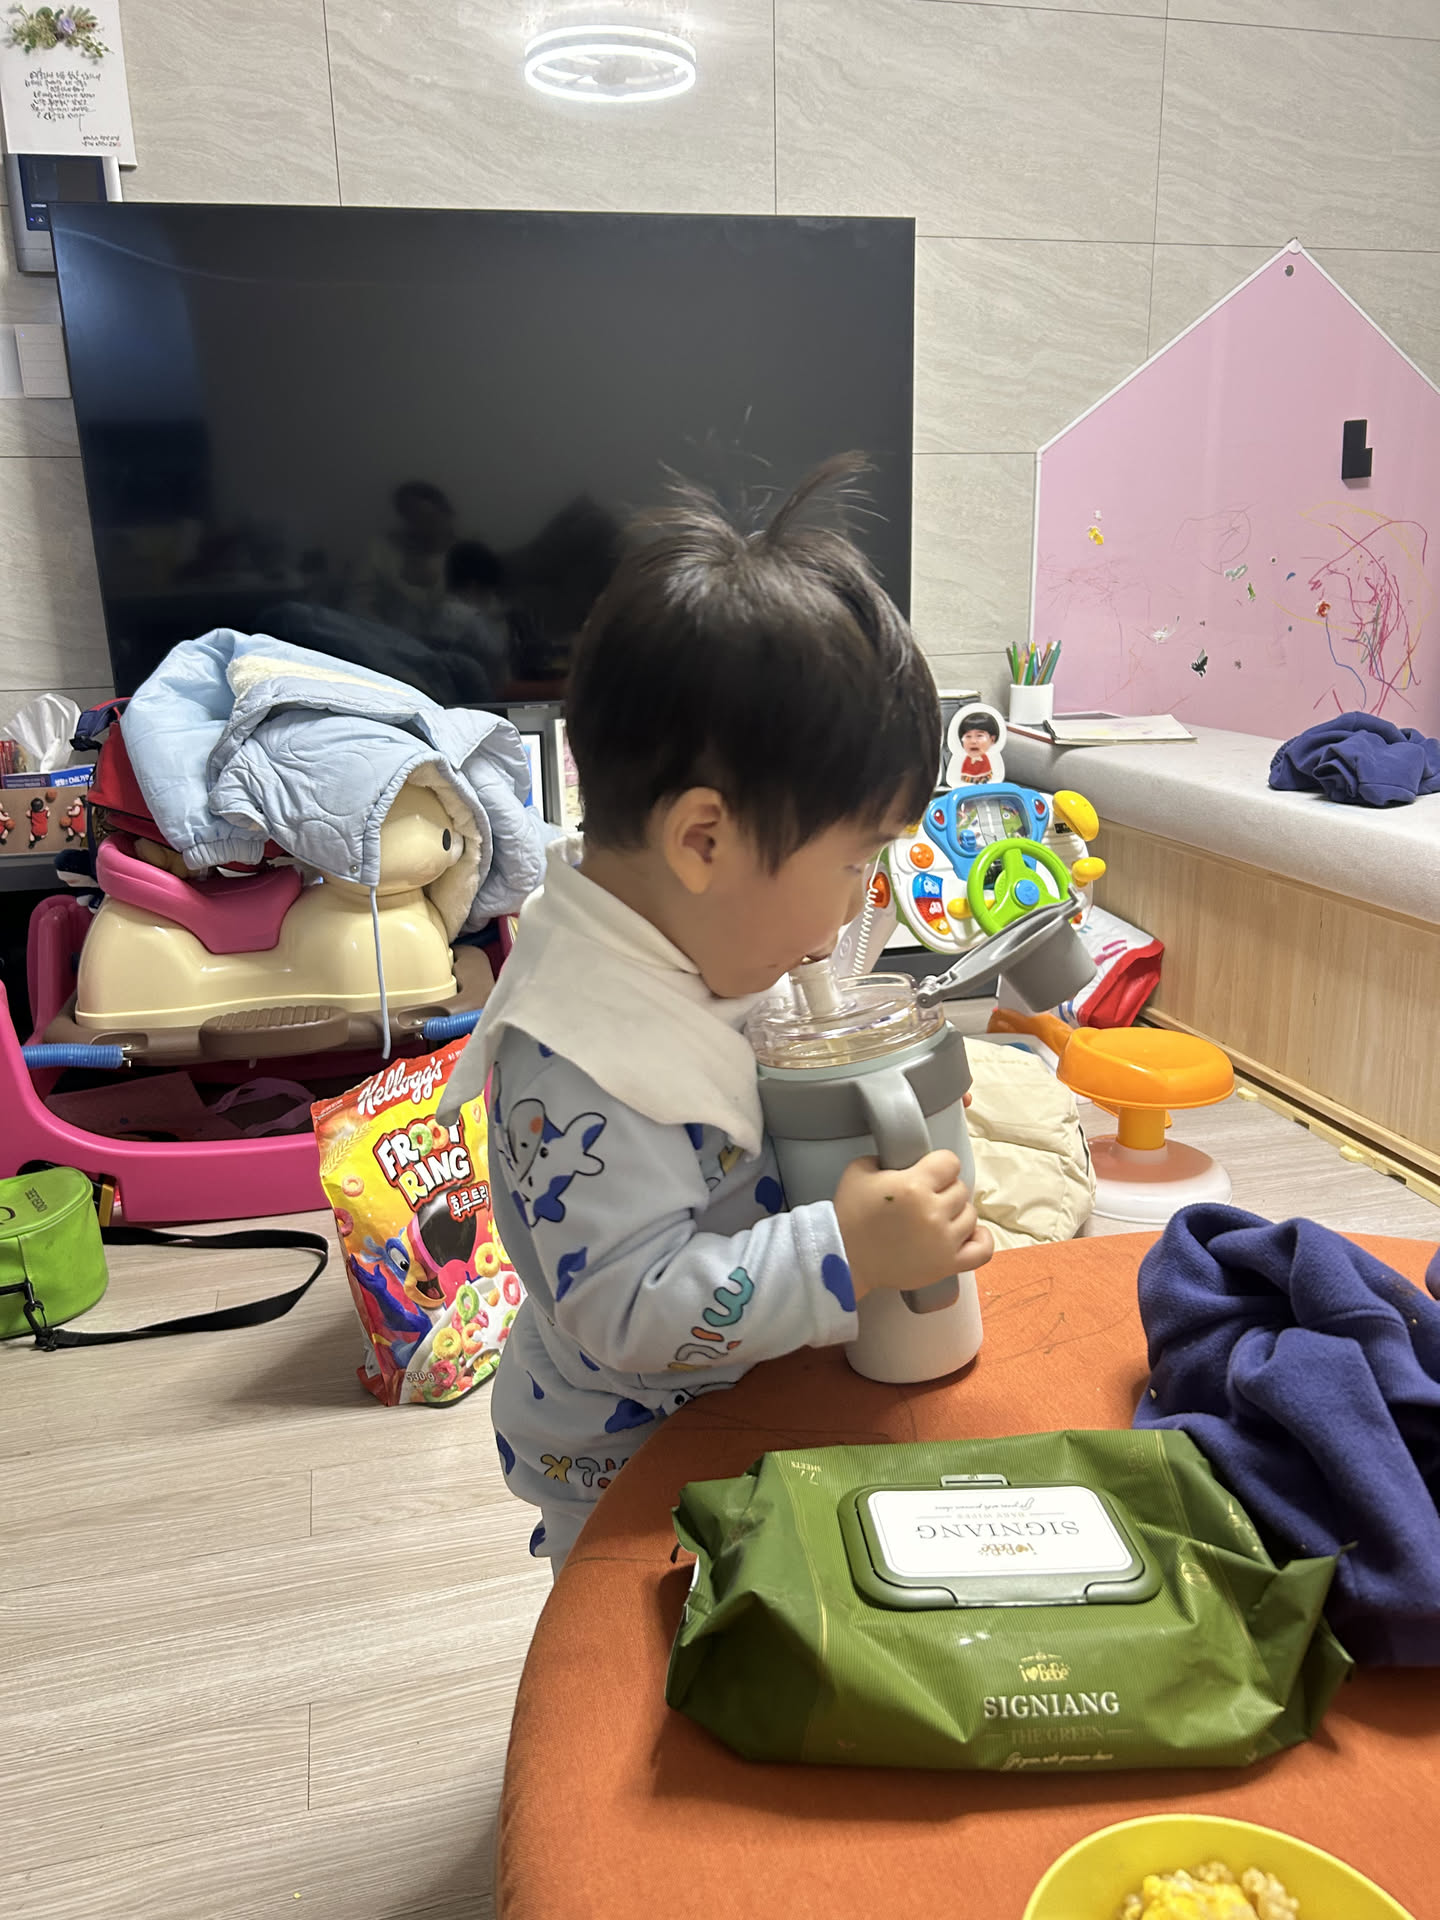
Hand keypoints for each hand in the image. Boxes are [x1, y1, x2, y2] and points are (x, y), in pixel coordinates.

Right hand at [833, 1150, 992, 1302]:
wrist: (843, 1260)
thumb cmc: (848, 1218)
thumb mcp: (859, 1171)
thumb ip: (885, 1157)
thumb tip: (904, 1157)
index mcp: (913, 1186)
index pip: (949, 1161)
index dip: (938, 1165)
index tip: (929, 1171)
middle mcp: (933, 1212)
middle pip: (960, 1189)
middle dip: (943, 1190)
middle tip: (924, 1198)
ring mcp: (943, 1241)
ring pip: (970, 1215)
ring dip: (955, 1213)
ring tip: (935, 1218)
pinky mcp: (946, 1265)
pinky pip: (982, 1249)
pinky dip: (979, 1239)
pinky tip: (966, 1234)